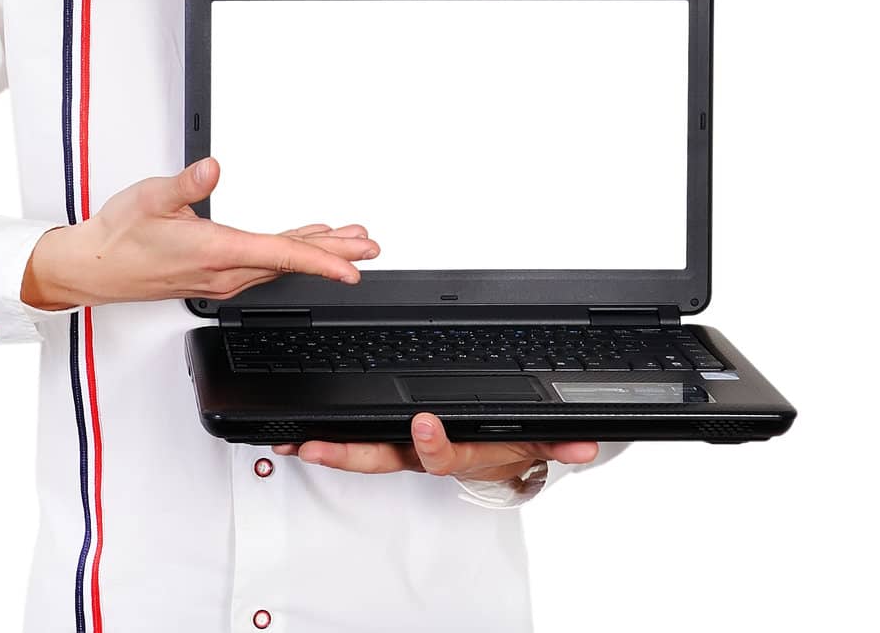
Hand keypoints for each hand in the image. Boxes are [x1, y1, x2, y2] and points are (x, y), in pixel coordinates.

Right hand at [20, 155, 378, 307]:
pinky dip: (291, 255)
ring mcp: (222, 279)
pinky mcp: (216, 277)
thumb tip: (212, 169)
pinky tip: (303, 245)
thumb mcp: (150, 197)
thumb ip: (185, 184)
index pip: (280, 255)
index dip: (322, 261)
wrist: (95, 268)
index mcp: (215, 251)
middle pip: (290, 263)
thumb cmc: (120, 234)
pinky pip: (264, 267)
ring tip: (349, 243)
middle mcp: (225, 272)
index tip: (353, 267)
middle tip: (371, 249)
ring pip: (279, 266)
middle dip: (335, 255)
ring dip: (316, 254)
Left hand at [271, 412, 598, 484]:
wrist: (497, 456)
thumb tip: (585, 444)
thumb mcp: (535, 444)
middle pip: (381, 457)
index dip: (430, 443)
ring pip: (361, 451)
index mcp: (457, 453)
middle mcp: (422, 454)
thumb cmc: (509, 445)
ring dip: (327, 447)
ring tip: (294, 441)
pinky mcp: (390, 437)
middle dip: (347, 454)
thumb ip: (558, 443)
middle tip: (315, 446)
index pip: (439, 454)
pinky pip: (357, 439)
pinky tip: (298, 435)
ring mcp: (401, 447)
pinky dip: (328, 440)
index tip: (421, 422)